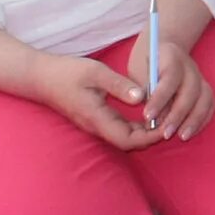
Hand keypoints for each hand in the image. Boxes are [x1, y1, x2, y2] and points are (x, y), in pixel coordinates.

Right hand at [43, 51, 167, 151]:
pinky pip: (120, 128)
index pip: (127, 140)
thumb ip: (119, 85)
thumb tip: (142, 96)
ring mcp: (96, 124)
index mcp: (97, 118)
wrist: (41, 77)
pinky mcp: (96, 119)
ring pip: (125, 136)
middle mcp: (97, 126)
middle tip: (173, 121)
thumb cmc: (66, 73)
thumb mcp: (95, 73)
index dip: (149, 137)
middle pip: (129, 142)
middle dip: (152, 136)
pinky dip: (137, 125)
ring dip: (146, 131)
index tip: (167, 125)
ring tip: (166, 117)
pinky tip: (150, 113)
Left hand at [129, 35, 214, 140]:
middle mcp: (191, 67)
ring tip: (182, 136)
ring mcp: (201, 77)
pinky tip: (191, 131)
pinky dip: (203, 119)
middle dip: (178, 115)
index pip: (169, 79)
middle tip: (165, 133)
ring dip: (194, 120)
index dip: (160, 99)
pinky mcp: (205, 87)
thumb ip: (143, 89)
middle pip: (190, 92)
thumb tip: (151, 117)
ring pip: (204, 99)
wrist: (163, 48)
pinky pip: (210, 104)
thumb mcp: (137, 69)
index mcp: (172, 57)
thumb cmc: (145, 61)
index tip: (147, 116)